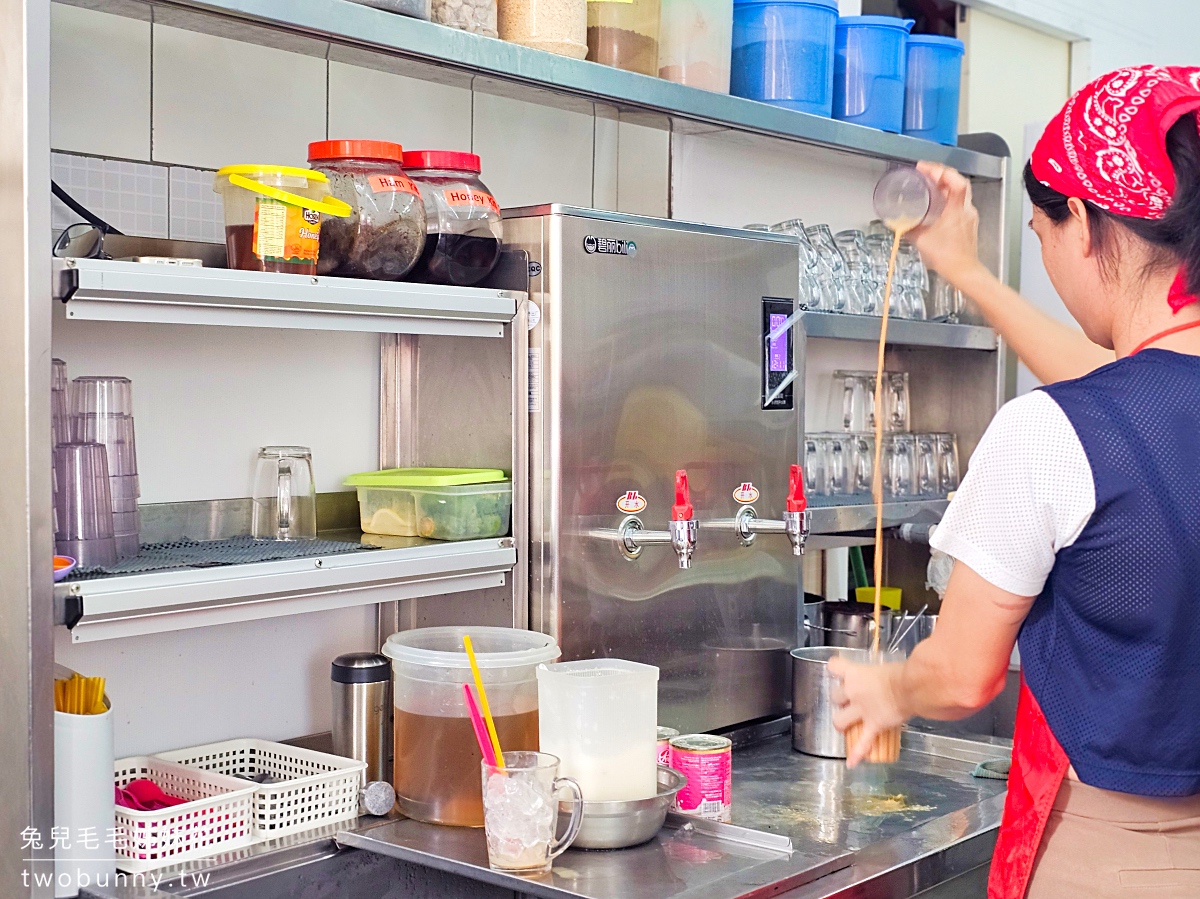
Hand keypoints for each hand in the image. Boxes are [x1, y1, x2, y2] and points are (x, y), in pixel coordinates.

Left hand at [827, 655, 909, 767]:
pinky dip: (857, 753)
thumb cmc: (903, 672)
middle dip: (840, 700)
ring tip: (845, 726)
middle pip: (835, 696)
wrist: (910, 687)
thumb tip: (893, 673)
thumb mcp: (886, 667)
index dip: (835, 669)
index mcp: (855, 673)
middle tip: (848, 701)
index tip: (838, 671)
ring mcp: (861, 710)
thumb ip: (881, 673)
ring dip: (841, 723)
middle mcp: (853, 691)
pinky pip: (862, 742)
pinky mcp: (873, 725)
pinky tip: (851, 763)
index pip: (834, 666)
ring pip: (840, 720)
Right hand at [909, 161, 983, 286]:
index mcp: (956, 210)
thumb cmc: (949, 258)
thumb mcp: (922, 241)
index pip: (954, 180)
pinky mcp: (968, 223)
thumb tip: (898, 223)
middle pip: (958, 182)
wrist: (964, 271)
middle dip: (942, 173)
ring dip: (946, 184)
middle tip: (927, 172)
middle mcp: (966, 210)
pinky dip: (949, 196)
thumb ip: (909, 229)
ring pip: (960, 191)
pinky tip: (940, 202)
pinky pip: (960, 202)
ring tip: (932, 183)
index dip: (940, 170)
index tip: (925, 168)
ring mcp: (969, 216)